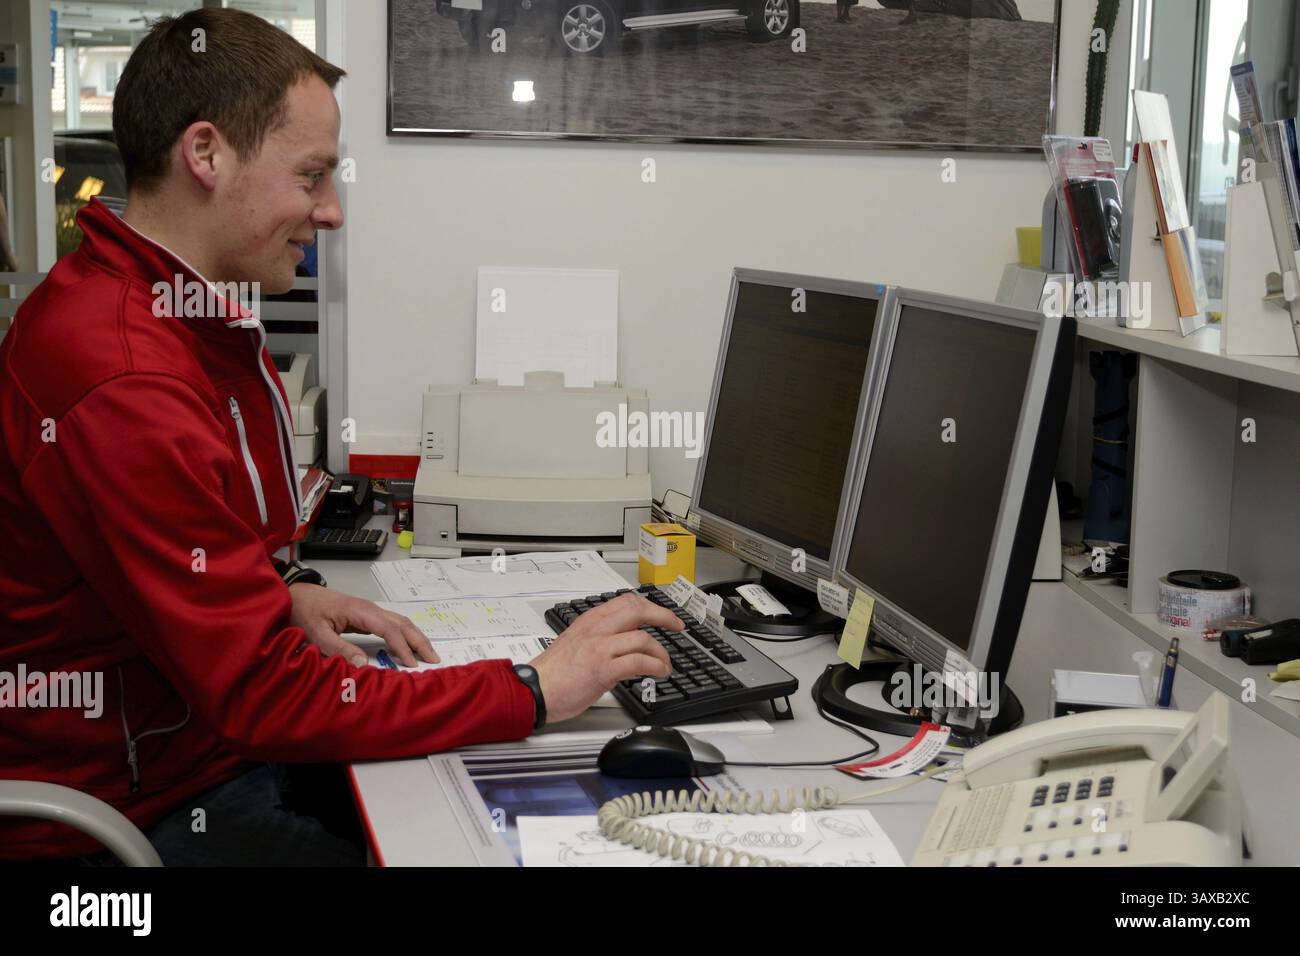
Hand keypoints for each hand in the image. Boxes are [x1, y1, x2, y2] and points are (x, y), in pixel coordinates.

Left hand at [288, 583, 438, 667]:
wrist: (296, 595)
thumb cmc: (304, 612)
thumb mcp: (316, 634)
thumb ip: (339, 649)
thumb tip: (364, 664)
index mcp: (361, 611)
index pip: (390, 629)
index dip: (403, 647)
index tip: (412, 665)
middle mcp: (370, 609)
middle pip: (403, 623)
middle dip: (420, 641)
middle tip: (434, 660)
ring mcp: (370, 611)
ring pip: (401, 622)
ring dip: (416, 638)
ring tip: (428, 655)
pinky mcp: (366, 616)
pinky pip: (392, 625)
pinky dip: (405, 635)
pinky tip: (408, 647)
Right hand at [529, 592, 678, 723]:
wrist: (534, 690)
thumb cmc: (553, 673)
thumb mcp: (576, 643)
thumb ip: (600, 637)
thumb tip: (624, 642)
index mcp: (590, 621)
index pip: (627, 601)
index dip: (651, 606)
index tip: (664, 615)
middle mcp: (596, 629)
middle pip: (638, 610)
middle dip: (664, 617)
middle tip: (677, 627)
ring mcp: (600, 648)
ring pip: (643, 637)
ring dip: (661, 652)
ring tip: (665, 664)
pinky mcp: (603, 669)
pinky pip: (639, 662)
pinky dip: (655, 666)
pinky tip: (659, 672)